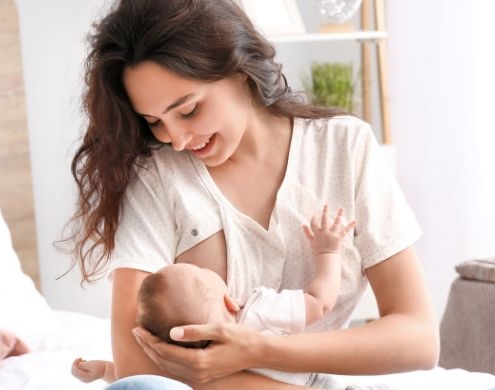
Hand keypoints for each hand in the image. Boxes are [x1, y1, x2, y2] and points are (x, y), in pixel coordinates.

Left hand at [71, 358, 104, 382]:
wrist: (106, 370)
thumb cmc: (100, 366)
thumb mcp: (91, 364)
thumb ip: (83, 364)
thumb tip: (76, 364)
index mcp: (85, 377)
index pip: (75, 371)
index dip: (74, 364)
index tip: (79, 357)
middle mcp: (83, 379)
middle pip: (74, 372)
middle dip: (75, 365)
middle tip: (80, 358)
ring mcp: (83, 379)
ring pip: (75, 372)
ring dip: (77, 365)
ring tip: (83, 360)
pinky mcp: (84, 376)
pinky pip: (78, 372)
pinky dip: (79, 366)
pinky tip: (84, 362)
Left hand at [132, 322, 263, 384]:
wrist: (258, 352)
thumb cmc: (240, 337)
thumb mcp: (219, 329)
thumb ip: (195, 330)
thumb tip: (171, 332)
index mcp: (199, 361)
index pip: (166, 351)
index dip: (149, 340)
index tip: (138, 328)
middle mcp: (197, 373)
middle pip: (163, 361)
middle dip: (147, 347)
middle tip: (135, 332)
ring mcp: (200, 377)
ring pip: (168, 368)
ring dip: (154, 354)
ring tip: (143, 340)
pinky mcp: (203, 376)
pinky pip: (177, 370)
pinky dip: (165, 360)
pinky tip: (161, 350)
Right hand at [303, 206, 355, 253]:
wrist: (326, 256)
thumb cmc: (318, 248)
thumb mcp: (311, 241)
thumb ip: (307, 232)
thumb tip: (303, 224)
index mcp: (318, 234)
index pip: (314, 224)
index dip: (313, 219)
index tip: (314, 215)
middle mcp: (325, 233)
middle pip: (324, 220)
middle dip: (325, 212)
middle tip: (326, 205)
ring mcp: (333, 235)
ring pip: (336, 223)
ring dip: (339, 216)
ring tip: (341, 209)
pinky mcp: (339, 237)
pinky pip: (345, 231)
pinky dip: (350, 226)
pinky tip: (354, 221)